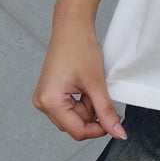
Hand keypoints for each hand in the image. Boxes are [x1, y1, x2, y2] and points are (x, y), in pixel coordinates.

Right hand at [32, 20, 126, 141]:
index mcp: (50, 102)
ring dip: (87, 106)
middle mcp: (42, 103)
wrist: (72, 27)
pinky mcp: (49, 93)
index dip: (98, 129)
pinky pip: (69, 108)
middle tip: (97, 91)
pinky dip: (81, 100)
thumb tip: (117, 133)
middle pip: (74, 125)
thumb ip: (106, 111)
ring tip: (89, 84)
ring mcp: (44, 98)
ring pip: (73, 117)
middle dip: (91, 113)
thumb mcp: (96, 83)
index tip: (114, 121)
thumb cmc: (79, 48)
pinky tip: (83, 84)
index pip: (77, 131)